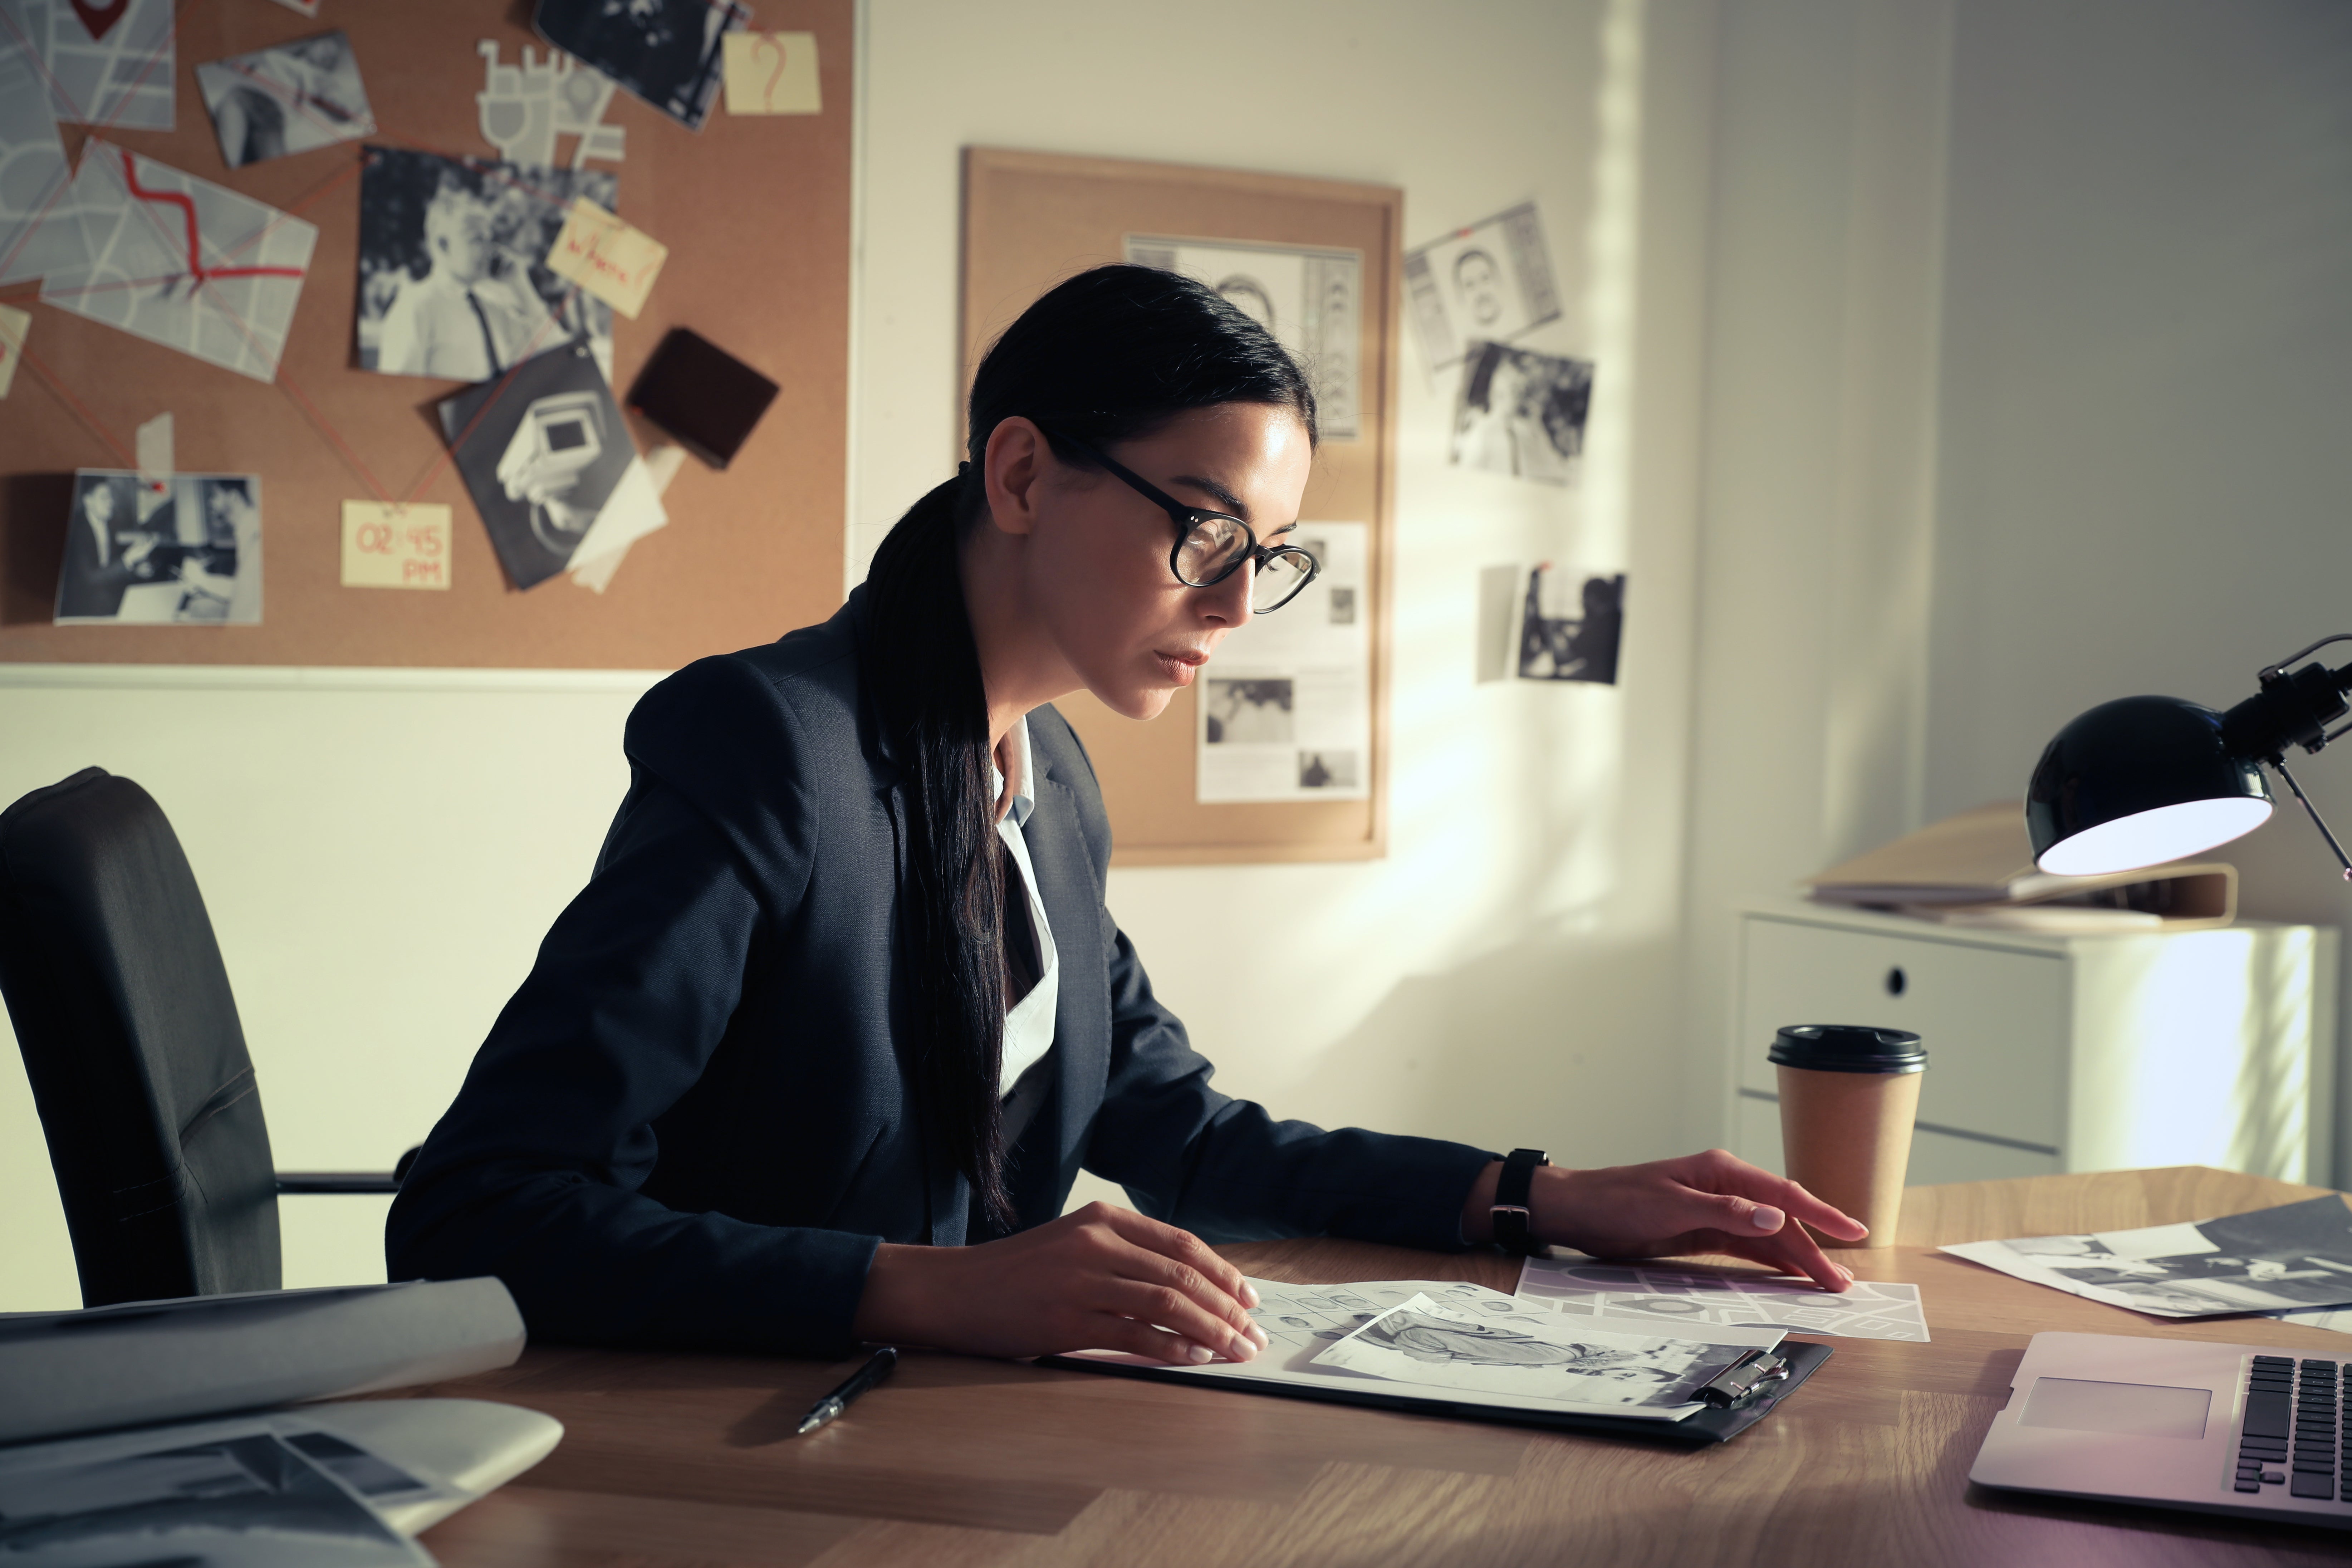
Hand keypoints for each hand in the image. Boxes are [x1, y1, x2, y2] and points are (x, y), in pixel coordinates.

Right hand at [850, 1200, 1271, 1365]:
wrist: (952, 1291)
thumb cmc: (1016, 1274)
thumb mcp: (1072, 1245)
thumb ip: (1123, 1257)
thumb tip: (1186, 1290)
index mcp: (1103, 1220)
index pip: (1182, 1245)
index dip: (1223, 1273)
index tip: (1250, 1300)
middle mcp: (1096, 1243)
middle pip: (1182, 1276)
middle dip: (1228, 1308)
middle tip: (1254, 1335)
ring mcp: (1081, 1281)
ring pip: (1167, 1305)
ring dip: (1211, 1331)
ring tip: (1236, 1351)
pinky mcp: (1066, 1320)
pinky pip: (1134, 1335)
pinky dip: (1171, 1349)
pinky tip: (1195, 1359)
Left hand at [1461, 1149, 1869, 1290]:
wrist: (1579, 1211)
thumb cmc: (1618, 1200)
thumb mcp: (1671, 1205)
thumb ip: (1725, 1211)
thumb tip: (1776, 1215)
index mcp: (1722, 1171)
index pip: (1783, 1193)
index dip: (1820, 1214)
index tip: (1852, 1232)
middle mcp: (1725, 1188)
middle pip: (1782, 1218)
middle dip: (1814, 1248)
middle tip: (1843, 1282)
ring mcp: (1716, 1210)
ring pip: (1768, 1234)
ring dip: (1797, 1257)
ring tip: (1827, 1283)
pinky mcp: (1703, 1231)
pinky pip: (1747, 1246)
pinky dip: (1771, 1259)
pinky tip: (1790, 1273)